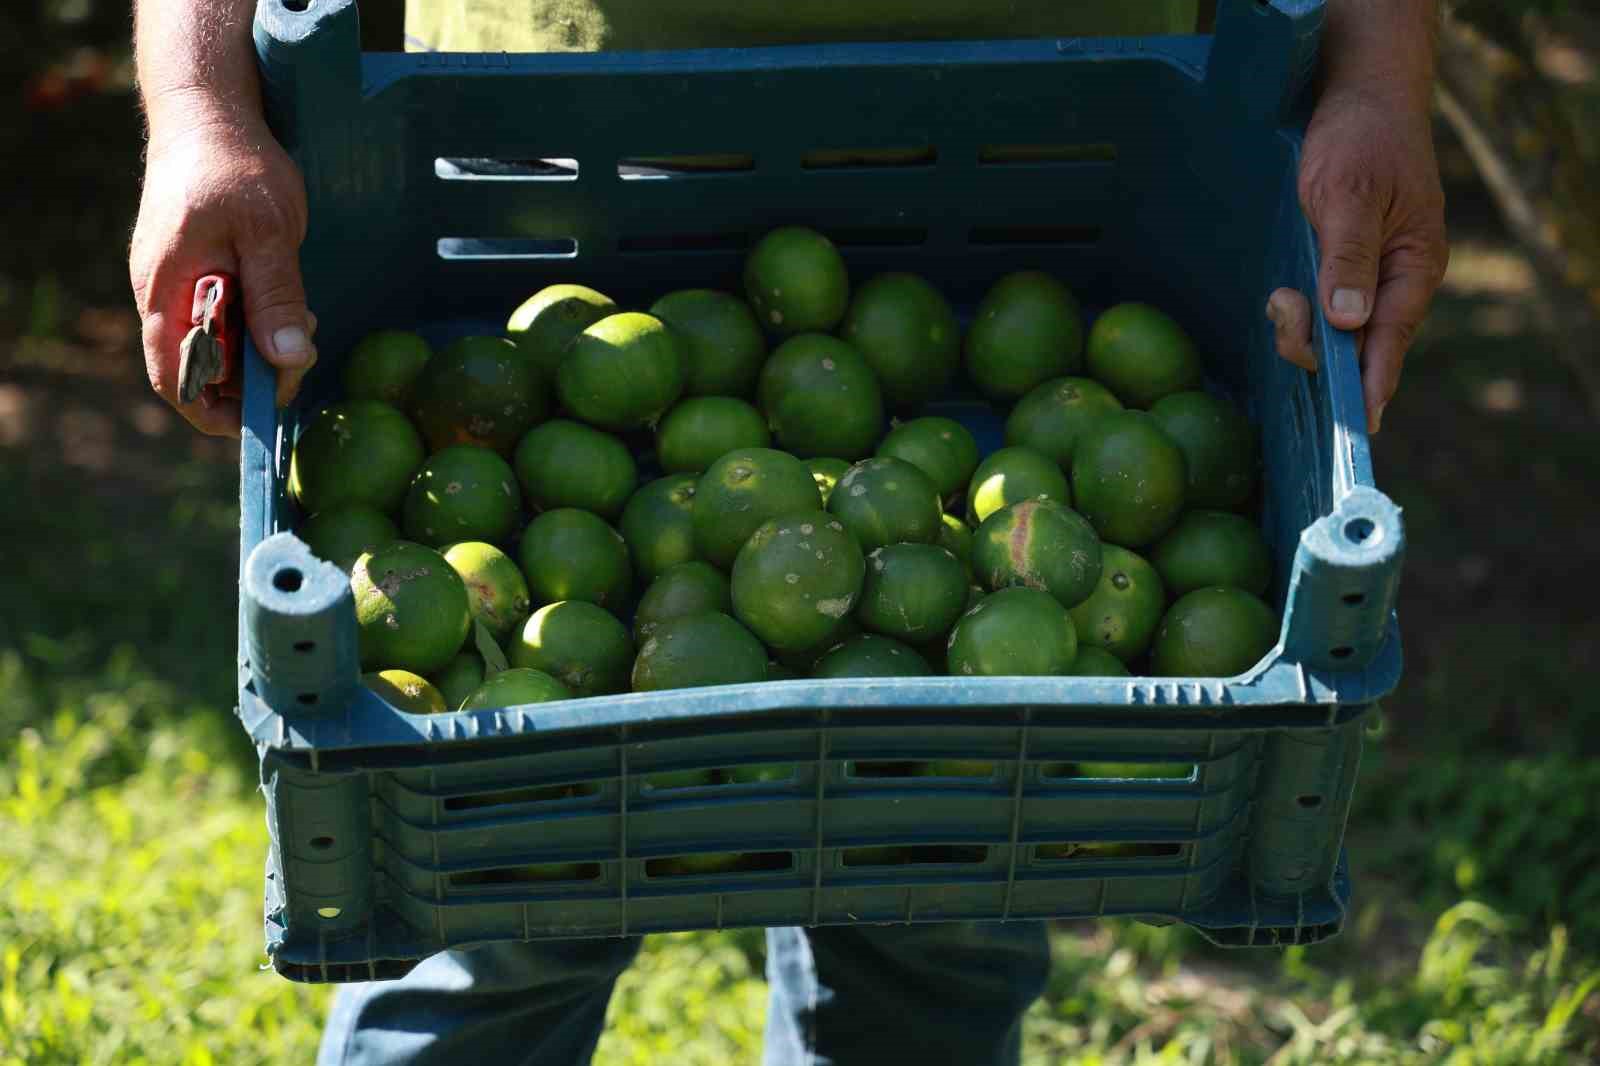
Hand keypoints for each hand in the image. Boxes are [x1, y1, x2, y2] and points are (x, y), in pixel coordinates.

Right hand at [130, 115, 316, 436]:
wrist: (209, 113)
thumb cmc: (235, 165)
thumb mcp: (267, 230)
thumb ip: (277, 295)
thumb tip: (289, 361)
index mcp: (166, 291)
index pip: (174, 377)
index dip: (212, 411)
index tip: (263, 418)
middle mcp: (163, 295)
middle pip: (199, 368)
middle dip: (251, 379)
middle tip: (301, 360)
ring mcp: (178, 283)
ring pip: (216, 344)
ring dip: (259, 351)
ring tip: (303, 330)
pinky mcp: (198, 272)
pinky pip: (224, 317)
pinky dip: (257, 326)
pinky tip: (291, 312)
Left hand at [1267, 86, 1448, 433]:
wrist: (1360, 97)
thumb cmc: (1360, 140)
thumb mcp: (1348, 195)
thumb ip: (1347, 258)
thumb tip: (1349, 321)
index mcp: (1413, 268)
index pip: (1390, 344)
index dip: (1369, 387)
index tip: (1356, 428)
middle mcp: (1397, 282)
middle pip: (1356, 348)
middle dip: (1312, 345)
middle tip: (1280, 306)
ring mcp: (1372, 278)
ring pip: (1335, 333)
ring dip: (1300, 326)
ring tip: (1278, 294)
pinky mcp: (1346, 269)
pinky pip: (1325, 311)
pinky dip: (1300, 313)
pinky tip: (1283, 300)